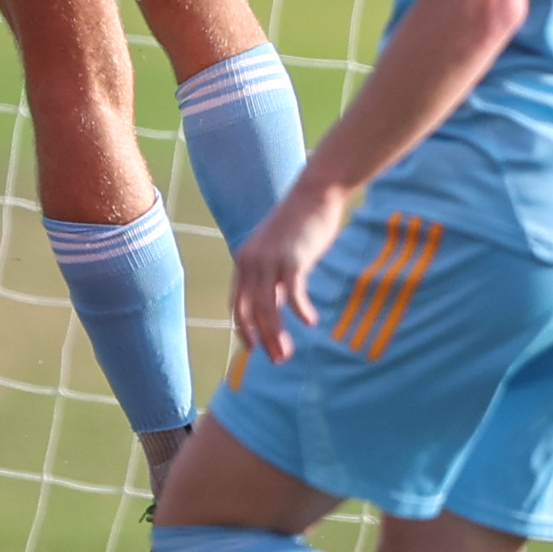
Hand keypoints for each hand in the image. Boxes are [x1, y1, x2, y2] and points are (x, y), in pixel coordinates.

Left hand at [227, 178, 351, 365]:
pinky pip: (293, 294)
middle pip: (250, 312)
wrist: (315, 192)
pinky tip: (311, 321)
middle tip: (277, 360)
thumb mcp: (279, 251)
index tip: (255, 350)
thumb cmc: (300, 222)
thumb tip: (276, 306)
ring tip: (288, 353)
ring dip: (277, 335)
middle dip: (262, 339)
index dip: (244, 330)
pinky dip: (300, 311)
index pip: (237, 304)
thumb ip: (273, 276)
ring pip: (268, 309)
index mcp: (244, 261)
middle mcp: (251, 262)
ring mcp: (270, 260)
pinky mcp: (292, 258)